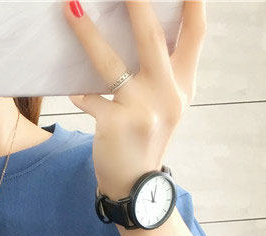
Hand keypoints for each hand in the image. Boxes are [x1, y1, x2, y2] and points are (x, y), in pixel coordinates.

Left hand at [63, 0, 205, 198]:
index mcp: (183, 84)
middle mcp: (167, 94)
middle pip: (152, 37)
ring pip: (110, 64)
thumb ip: (164, 71)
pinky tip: (72, 91)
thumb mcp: (166, 105)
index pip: (196, 34)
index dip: (193, 3)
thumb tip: (143, 24)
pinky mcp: (116, 126)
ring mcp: (142, 110)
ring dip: (88, 34)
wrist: (135, 187)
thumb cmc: (146, 138)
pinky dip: (80, 95)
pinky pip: (90, 100)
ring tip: (70, 8)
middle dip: (136, 3)